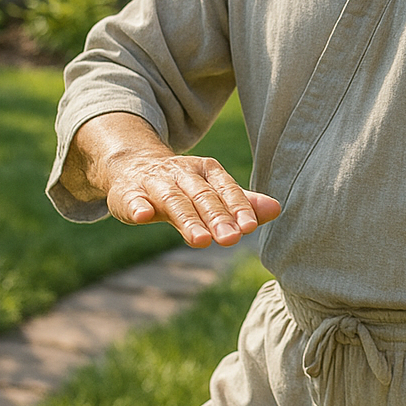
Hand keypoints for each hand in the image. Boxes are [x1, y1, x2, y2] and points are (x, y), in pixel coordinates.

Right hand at [66, 114, 280, 247]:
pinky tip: (142, 216)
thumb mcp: (212, 189)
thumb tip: (277, 209)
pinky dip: (137, 206)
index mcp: (206, 171)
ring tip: (200, 240)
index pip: (226, 189)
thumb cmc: (182, 185)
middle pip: (202, 196)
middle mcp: (182, 174)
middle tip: (231, 238)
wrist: (133, 165)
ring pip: (173, 200)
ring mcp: (154, 182)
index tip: (250, 226)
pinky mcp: (128, 193)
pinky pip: (132, 199)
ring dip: (186, 219)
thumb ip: (241, 202)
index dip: (238, 207)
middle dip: (217, 217)